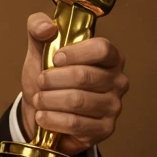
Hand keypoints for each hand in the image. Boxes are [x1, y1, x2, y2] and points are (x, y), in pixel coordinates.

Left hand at [20, 12, 128, 154]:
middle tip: (40, 82)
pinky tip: (42, 116)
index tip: (55, 58)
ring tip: (38, 100)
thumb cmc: (49, 80)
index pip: (101, 48)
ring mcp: (113, 107)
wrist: (42, 114)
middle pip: (84, 76)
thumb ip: (38, 27)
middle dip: (53, 79)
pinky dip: (51, 119)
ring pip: (77, 100)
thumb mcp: (39, 49)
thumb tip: (47, 28)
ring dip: (49, 100)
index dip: (75, 53)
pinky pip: (74, 123)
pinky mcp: (104, 129)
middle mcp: (118, 81)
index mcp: (110, 57)